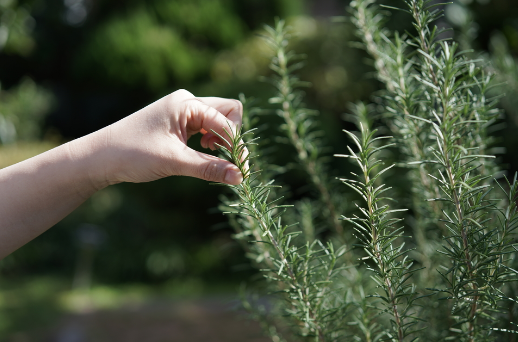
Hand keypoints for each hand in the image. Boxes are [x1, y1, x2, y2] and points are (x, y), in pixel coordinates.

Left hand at [88, 89, 244, 185]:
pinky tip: (202, 154)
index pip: (226, 120)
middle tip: (229, 161)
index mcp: (186, 103)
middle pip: (227, 112)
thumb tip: (240, 177)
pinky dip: (211, 142)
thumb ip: (209, 168)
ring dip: (222, 140)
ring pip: (217, 121)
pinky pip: (205, 128)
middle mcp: (186, 102)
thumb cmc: (133, 154)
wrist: (99, 158)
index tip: (241, 170)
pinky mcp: (177, 124)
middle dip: (232, 136)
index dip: (236, 145)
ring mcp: (181, 112)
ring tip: (214, 159)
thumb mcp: (174, 161)